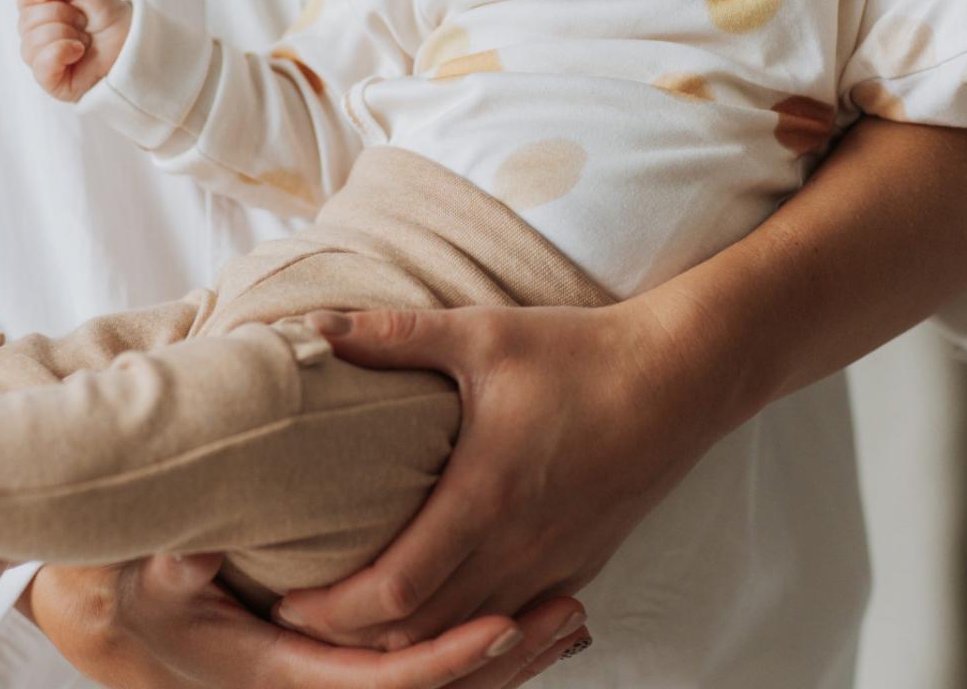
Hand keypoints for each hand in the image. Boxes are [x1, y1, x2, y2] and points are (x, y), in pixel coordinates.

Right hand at [16, 0, 131, 101]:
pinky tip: (78, 51)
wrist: (138, 46)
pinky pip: (41, 65)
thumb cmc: (114, 21)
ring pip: (31, 42)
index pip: (23, 1)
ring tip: (85, 40)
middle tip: (84, 22)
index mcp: (46, 15)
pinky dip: (60, 51)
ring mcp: (45, 61)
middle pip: (26, 21)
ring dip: (64, 34)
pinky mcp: (53, 82)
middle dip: (60, 15)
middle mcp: (40, 38)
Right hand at [22, 553, 590, 687]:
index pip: (386, 682)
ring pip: (445, 681)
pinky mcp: (360, 651)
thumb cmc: (157, 586)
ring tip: (572, 614)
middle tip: (568, 611)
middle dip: (505, 658)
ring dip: (512, 655)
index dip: (447, 658)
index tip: (502, 620)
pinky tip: (532, 619)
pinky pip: (432, 657)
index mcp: (289, 673)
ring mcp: (348, 670)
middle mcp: (328, 682)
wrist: (152, 606)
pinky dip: (487, 644)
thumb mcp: (153, 574)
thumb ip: (176, 569)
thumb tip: (200, 554)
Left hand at [276, 300, 726, 650]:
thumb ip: (392, 335)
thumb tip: (311, 324)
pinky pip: (512, 624)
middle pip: (421, 633)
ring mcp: (555, 567)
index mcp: (486, 499)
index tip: (285, 601)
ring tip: (359, 622)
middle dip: (353, 638)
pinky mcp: (581, 567)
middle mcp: (520, 550)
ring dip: (408, 643)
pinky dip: (464, 632)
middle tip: (301, 619)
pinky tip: (441, 611)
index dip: (331, 610)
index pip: (392, 592)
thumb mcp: (482, 334)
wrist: (681, 377)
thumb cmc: (579, 354)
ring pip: (468, 638)